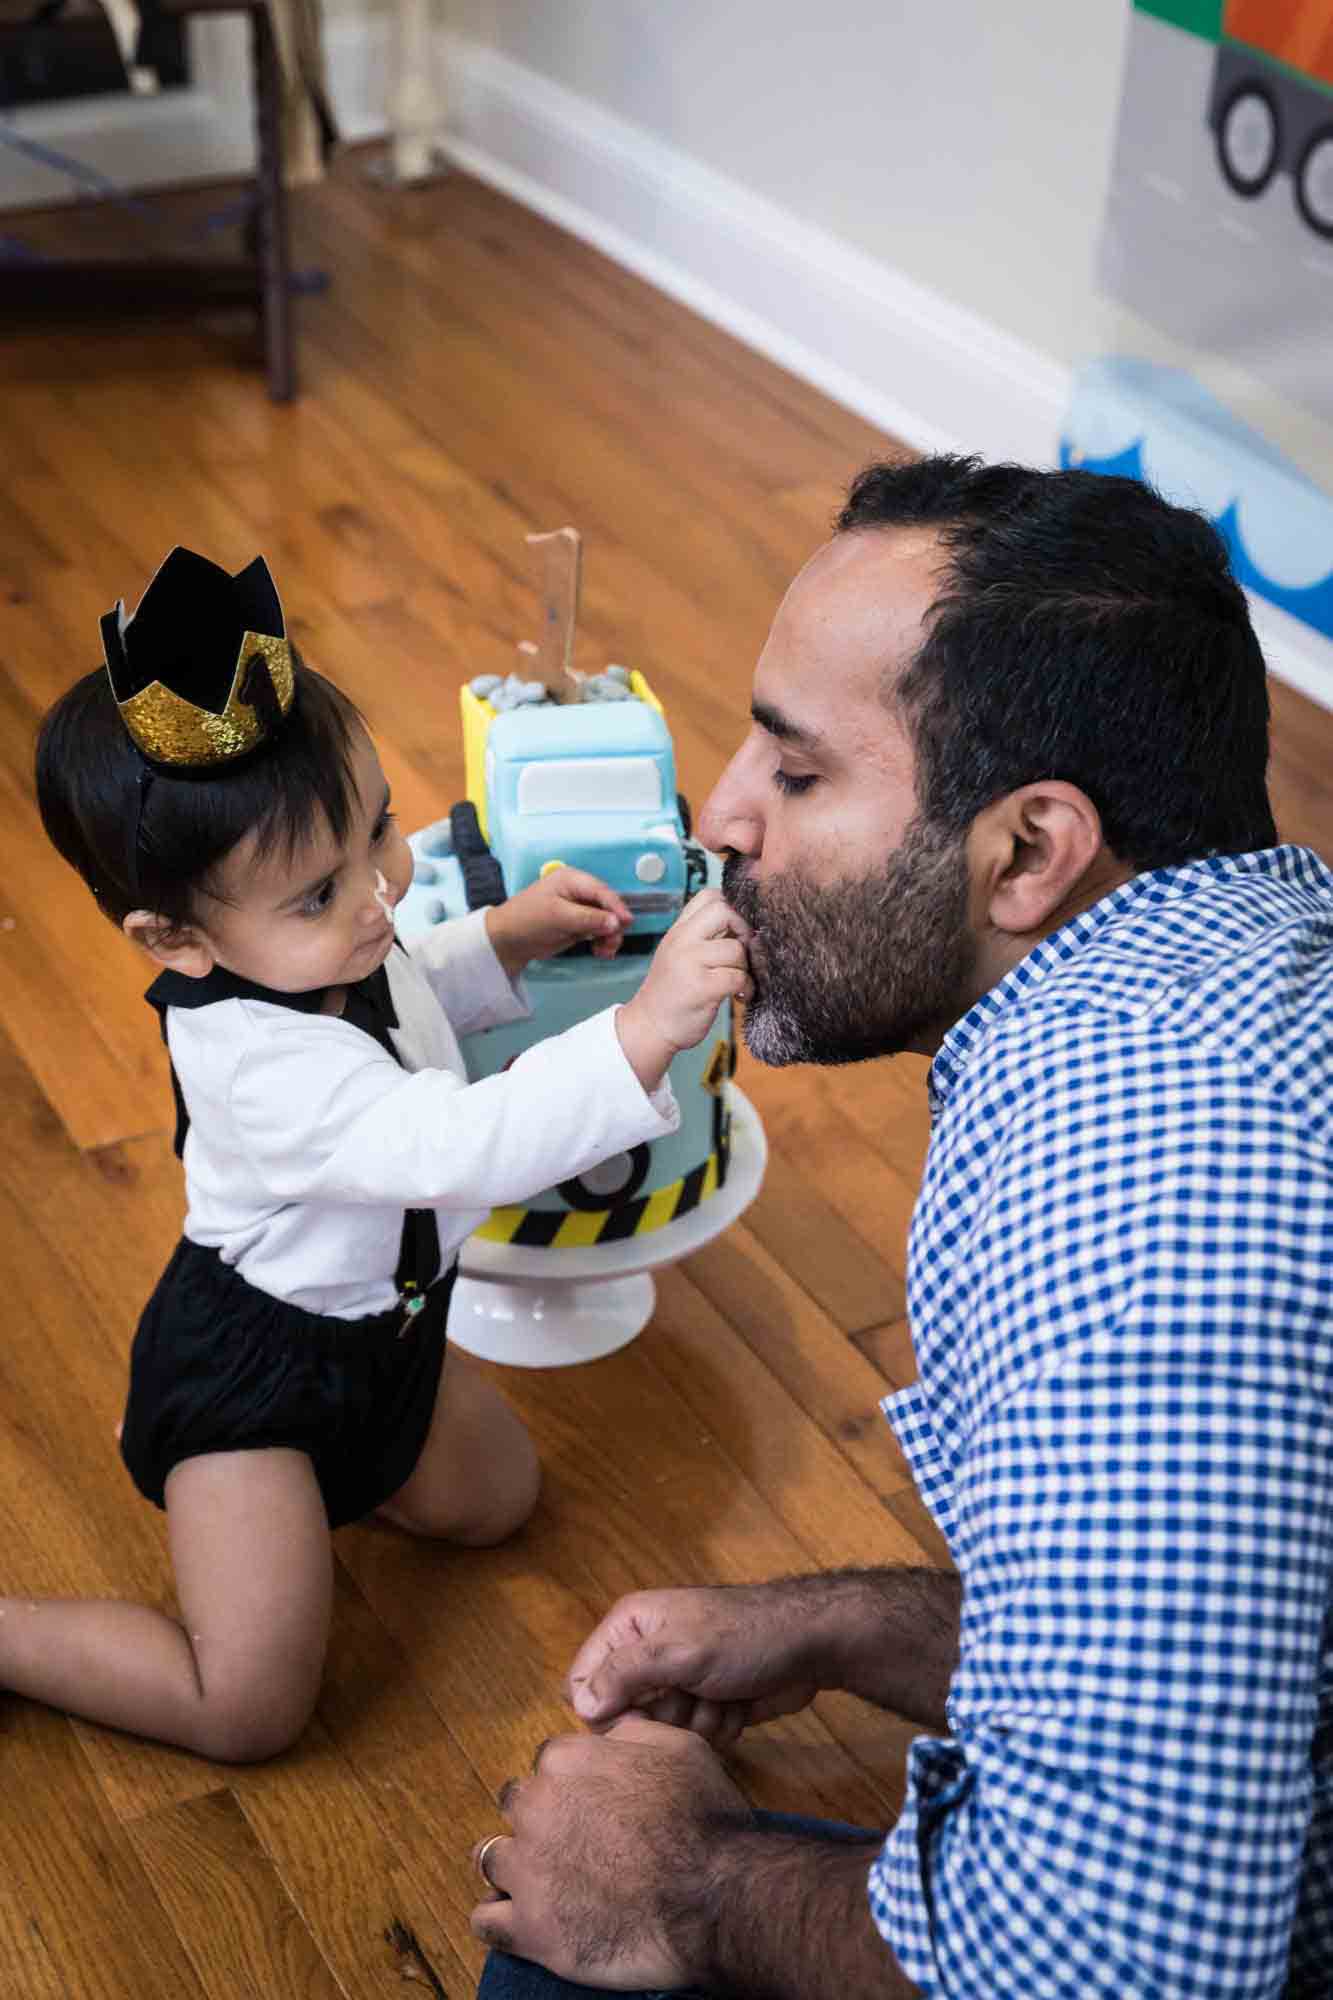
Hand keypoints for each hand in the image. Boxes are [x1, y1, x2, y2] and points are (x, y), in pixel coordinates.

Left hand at [470, 1716, 751, 1988]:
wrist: (710, 1898)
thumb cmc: (703, 1820)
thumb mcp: (678, 1747)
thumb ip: (631, 1734)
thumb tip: (610, 1732)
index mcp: (565, 1761)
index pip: (548, 1761)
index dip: (570, 1782)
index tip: (588, 1801)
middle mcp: (535, 1807)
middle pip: (515, 1804)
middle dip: (538, 1819)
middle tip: (570, 1841)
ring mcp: (527, 1868)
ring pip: (491, 1858)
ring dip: (513, 1866)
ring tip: (540, 1880)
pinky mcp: (528, 1927)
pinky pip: (486, 1920)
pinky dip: (499, 1919)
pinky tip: (518, 1920)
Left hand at [486, 868, 631, 977]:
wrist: (507, 941)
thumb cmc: (528, 920)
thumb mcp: (558, 917)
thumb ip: (589, 918)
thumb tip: (616, 922)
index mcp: (572, 880)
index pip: (601, 891)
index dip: (616, 906)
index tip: (627, 922)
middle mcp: (579, 892)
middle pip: (608, 906)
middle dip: (613, 925)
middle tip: (611, 943)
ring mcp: (580, 909)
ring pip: (606, 921)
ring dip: (609, 936)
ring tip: (604, 951)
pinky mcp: (578, 925)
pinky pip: (599, 932)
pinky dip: (602, 942)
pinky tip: (600, 952)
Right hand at [567, 1584, 823, 1750]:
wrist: (811, 1643)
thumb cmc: (745, 1636)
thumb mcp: (680, 1651)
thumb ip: (626, 1673)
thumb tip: (581, 1706)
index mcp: (631, 1626)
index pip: (583, 1681)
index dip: (606, 1709)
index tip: (640, 1718)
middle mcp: (649, 1652)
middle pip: (625, 1714)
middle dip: (664, 1716)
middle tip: (692, 1695)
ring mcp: (680, 1680)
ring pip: (662, 1731)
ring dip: (697, 1722)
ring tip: (724, 1693)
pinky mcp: (707, 1704)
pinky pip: (693, 1737)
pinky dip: (719, 1727)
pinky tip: (740, 1703)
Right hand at [615, 889, 752, 1092]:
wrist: (649, 1027)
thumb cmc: (671, 993)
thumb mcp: (678, 955)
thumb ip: (702, 937)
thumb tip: (744, 925)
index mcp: (678, 931)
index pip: (709, 896)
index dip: (732, 907)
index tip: (736, 931)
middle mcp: (681, 941)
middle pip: (725, 911)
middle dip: (743, 930)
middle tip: (744, 952)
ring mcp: (690, 963)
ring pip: (736, 949)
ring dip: (746, 967)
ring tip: (739, 981)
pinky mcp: (702, 987)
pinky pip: (738, 977)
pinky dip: (746, 987)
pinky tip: (740, 995)